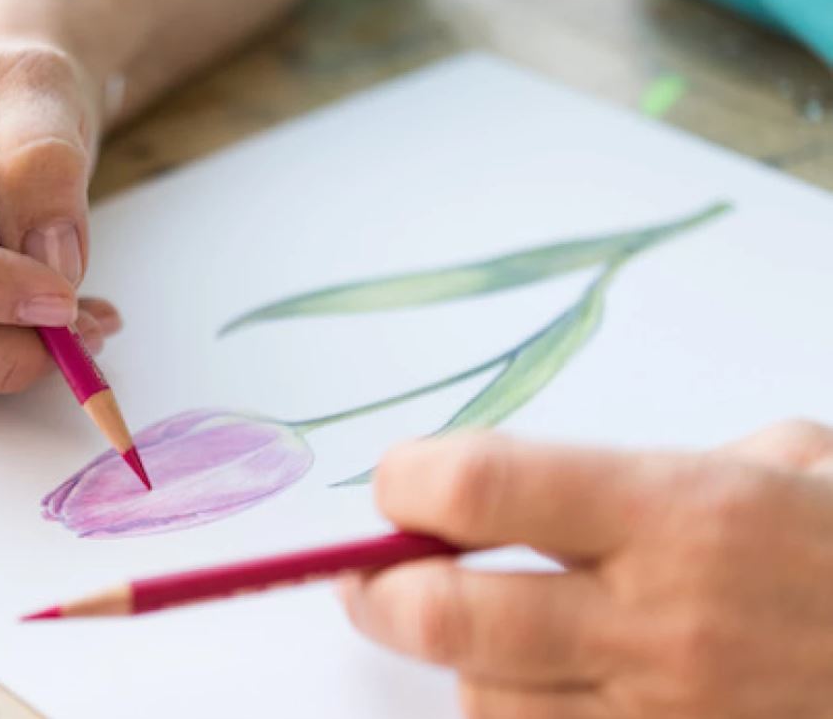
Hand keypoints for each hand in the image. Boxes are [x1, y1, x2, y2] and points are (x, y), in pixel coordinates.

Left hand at [340, 420, 832, 717]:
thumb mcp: (797, 465)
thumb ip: (666, 465)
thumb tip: (534, 485)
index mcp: (684, 514)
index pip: (484, 490)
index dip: (411, 482)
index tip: (400, 483)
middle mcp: (661, 622)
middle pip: (448, 617)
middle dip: (379, 592)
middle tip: (368, 574)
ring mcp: (667, 717)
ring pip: (485, 704)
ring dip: (459, 666)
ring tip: (476, 632)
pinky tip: (542, 689)